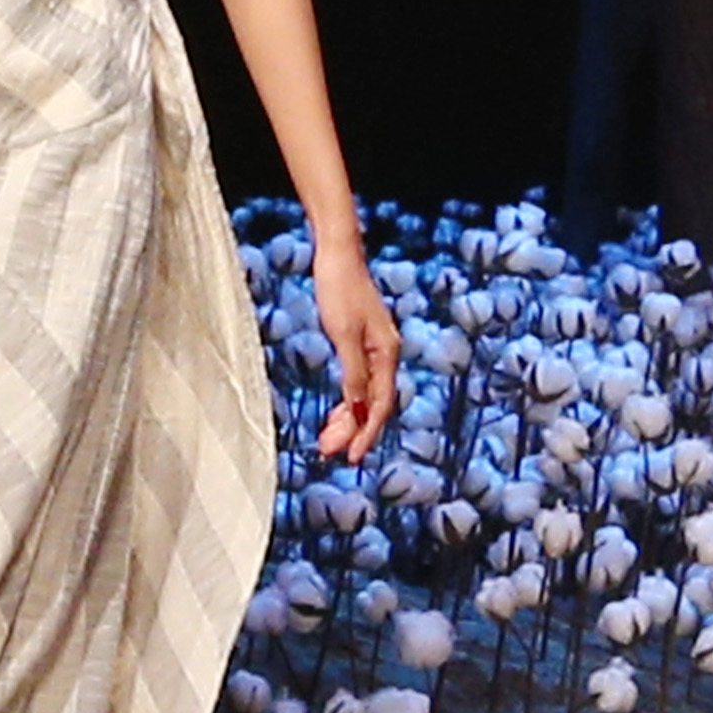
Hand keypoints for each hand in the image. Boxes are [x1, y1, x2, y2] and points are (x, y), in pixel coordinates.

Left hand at [305, 223, 398, 459]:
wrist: (338, 254)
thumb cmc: (340, 289)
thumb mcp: (343, 335)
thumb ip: (354, 374)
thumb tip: (358, 410)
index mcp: (387, 353)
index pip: (380, 405)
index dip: (366, 433)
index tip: (352, 458)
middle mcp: (386, 354)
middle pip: (373, 404)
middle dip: (352, 431)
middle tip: (327, 451)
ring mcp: (375, 348)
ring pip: (365, 395)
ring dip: (347, 419)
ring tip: (326, 439)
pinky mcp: (362, 342)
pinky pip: (358, 382)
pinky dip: (346, 401)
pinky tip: (335, 412)